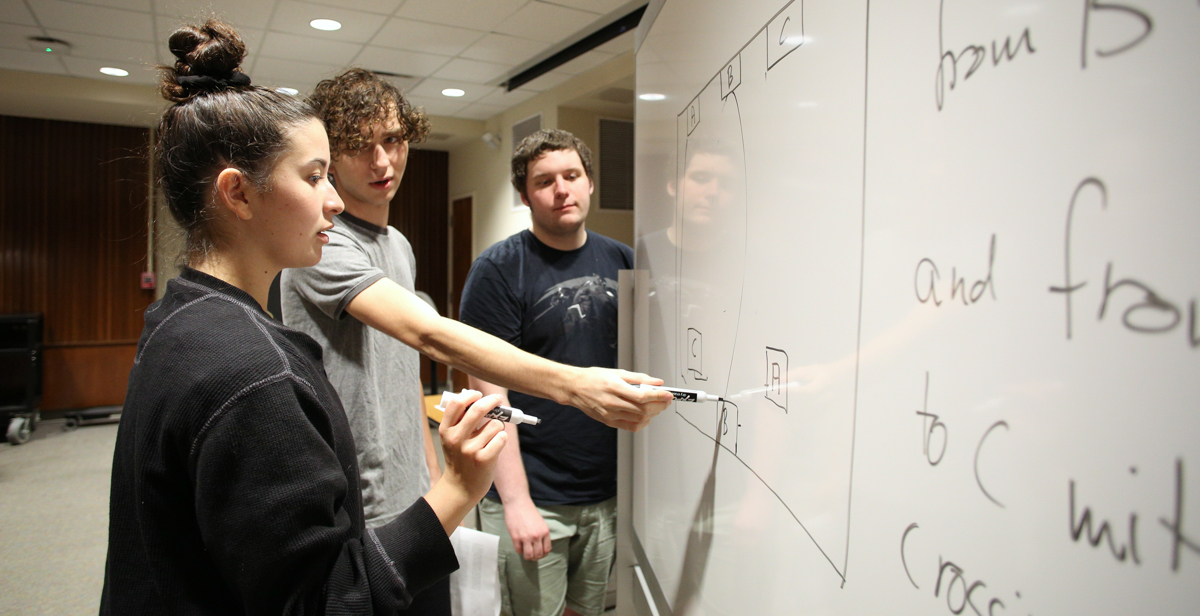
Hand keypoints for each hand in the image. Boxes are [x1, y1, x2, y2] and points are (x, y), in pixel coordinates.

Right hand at [426, 390, 506, 534]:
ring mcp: (470, 449)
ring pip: (495, 424)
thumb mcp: (451, 439)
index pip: (456, 403)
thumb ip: (461, 420)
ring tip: (491, 437)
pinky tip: (495, 446)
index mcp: (446, 430)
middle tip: (498, 400)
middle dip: (492, 400)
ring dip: (498, 426)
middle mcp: (456, 438)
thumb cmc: (460, 458)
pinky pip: (501, 437)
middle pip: (478, 409)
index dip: (471, 395)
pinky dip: (502, 438)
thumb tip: (479, 398)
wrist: (461, 488)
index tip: (479, 395)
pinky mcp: (484, 459)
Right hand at [504, 499, 551, 560]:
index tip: (539, 554)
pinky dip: (519, 550)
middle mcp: (537, 536)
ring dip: (527, 556)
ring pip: (529, 556)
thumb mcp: (541, 523)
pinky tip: (518, 545)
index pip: (547, 550)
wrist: (518, 503)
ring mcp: (526, 537)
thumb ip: (542, 534)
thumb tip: (540, 547)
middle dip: (534, 557)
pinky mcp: (516, 538)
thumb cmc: (529, 511)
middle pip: (538, 555)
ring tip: (525, 552)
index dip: (543, 554)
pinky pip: (518, 550)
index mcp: (545, 532)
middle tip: (531, 555)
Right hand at [565, 369, 674, 430]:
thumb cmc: (595, 378)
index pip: (642, 396)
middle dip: (659, 405)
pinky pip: (631, 426)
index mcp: (614, 387)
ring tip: (656, 406)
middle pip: (643, 409)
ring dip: (653, 413)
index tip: (669, 394)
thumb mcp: (617, 372)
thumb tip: (657, 383)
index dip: (658, 396)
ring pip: (639, 419)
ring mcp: (610, 414)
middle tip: (666, 400)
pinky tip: (645, 415)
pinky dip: (643, 422)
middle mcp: (612, 402)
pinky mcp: (609, 422)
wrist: (575, 388)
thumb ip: (639, 378)